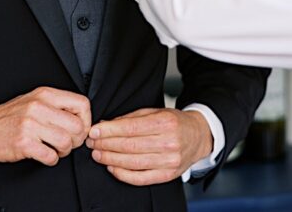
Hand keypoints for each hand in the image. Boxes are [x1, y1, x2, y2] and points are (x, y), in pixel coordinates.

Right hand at [0, 87, 92, 165]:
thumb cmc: (6, 118)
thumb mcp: (33, 101)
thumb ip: (56, 106)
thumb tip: (81, 118)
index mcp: (44, 95)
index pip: (82, 104)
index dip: (86, 120)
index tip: (80, 128)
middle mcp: (38, 107)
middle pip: (78, 126)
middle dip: (77, 140)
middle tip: (68, 143)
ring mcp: (30, 125)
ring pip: (67, 142)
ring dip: (64, 151)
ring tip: (55, 150)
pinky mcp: (23, 143)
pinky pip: (51, 156)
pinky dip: (51, 160)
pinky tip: (45, 156)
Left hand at [87, 108, 212, 185]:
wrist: (199, 137)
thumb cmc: (175, 123)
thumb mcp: (156, 112)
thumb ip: (131, 119)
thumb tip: (105, 126)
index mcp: (166, 123)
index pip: (131, 128)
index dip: (109, 131)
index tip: (94, 131)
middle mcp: (170, 142)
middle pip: (129, 146)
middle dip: (106, 144)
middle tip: (92, 143)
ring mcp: (170, 161)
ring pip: (132, 162)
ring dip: (110, 159)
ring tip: (98, 154)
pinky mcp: (167, 175)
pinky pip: (140, 178)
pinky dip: (122, 174)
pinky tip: (112, 167)